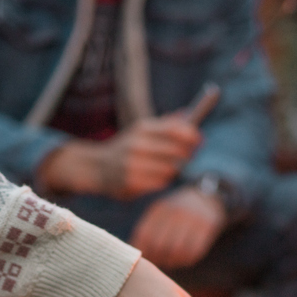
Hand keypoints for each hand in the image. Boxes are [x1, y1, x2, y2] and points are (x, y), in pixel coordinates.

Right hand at [37, 114, 201, 198]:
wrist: (97, 168)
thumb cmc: (126, 148)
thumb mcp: (141, 131)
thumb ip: (165, 124)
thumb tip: (187, 113)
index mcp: (142, 129)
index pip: (174, 129)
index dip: (191, 134)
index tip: (199, 138)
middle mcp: (138, 144)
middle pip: (177, 151)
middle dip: (187, 153)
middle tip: (189, 155)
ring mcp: (134, 164)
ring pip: (171, 169)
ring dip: (174, 169)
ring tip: (169, 167)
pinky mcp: (133, 182)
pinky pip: (161, 182)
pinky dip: (163, 180)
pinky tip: (158, 177)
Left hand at [130, 186, 226, 269]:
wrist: (206, 198)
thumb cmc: (177, 212)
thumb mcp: (161, 213)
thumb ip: (148, 229)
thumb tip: (135, 252)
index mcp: (160, 209)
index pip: (145, 235)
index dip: (144, 251)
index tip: (147, 258)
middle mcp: (175, 212)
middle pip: (160, 245)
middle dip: (158, 258)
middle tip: (160, 262)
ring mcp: (192, 219)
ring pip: (177, 251)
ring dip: (173, 261)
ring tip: (171, 262)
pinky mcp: (207, 227)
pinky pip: (194, 251)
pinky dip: (186, 260)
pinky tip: (183, 259)